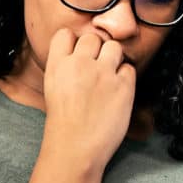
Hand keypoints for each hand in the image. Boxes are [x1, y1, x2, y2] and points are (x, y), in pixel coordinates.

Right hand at [41, 29, 135, 172]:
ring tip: (109, 76)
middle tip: (96, 69)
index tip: (78, 54)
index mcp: (57, 65)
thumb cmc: (63, 124)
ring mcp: (103, 74)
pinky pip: (129, 68)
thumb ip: (64, 68)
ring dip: (113, 58)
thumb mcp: (53, 89)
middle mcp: (80, 64)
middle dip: (95, 50)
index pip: (65, 34)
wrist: (75, 149)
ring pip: (113, 46)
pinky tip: (117, 90)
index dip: (74, 42)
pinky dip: (125, 77)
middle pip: (92, 38)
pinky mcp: (123, 86)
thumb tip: (80, 54)